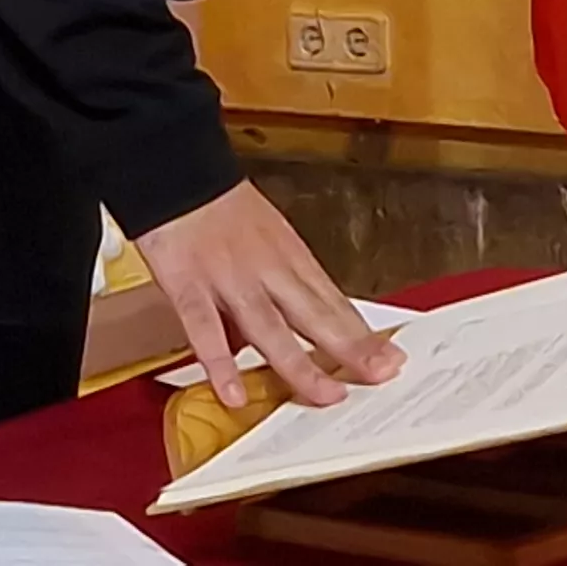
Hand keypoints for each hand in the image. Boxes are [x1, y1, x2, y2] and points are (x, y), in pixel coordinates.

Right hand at [133, 183, 406, 409]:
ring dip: (299, 364)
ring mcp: (228, 279)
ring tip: (324, 396)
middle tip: (380, 376)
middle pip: (314, 315)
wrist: (176, 169)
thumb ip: (282, 283)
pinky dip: (219, 363)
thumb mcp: (267, 234)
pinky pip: (204, 330)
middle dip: (350, 349)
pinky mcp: (188, 284)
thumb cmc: (220, 206)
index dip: (362, 335)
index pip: (333, 303)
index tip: (390, 360)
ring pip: (269, 327)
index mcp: (288, 256)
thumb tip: (297, 330)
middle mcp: (266, 269)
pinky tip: (233, 393)